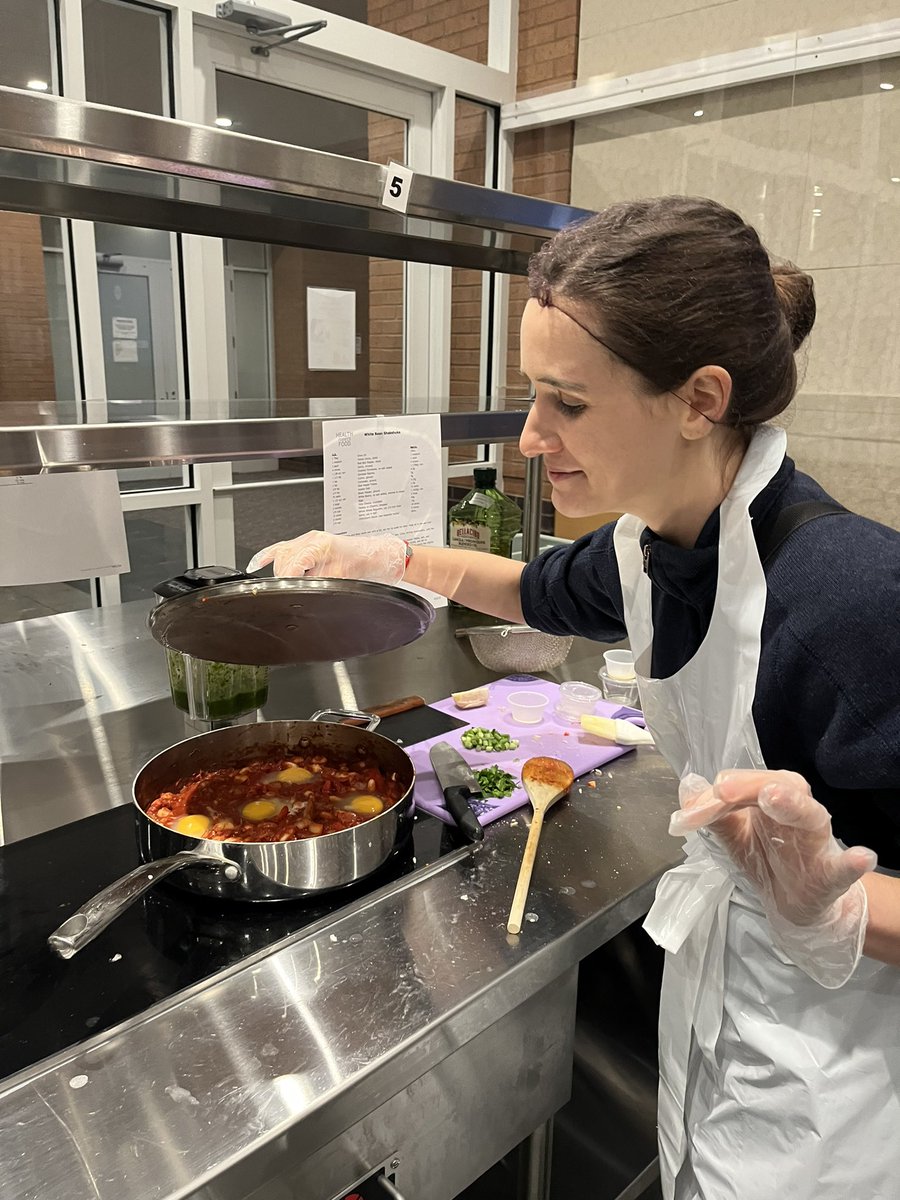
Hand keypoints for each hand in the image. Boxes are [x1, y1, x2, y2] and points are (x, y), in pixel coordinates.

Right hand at [246, 531, 407, 583]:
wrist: (375, 556)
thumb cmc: (363, 563)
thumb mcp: (342, 578)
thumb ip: (319, 583)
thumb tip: (301, 589)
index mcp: (319, 544)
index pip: (292, 564)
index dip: (287, 580)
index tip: (284, 592)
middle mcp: (311, 539)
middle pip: (283, 559)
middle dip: (283, 577)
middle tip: (290, 593)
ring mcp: (308, 540)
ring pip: (281, 554)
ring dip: (279, 570)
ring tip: (284, 585)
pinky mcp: (308, 545)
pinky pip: (281, 548)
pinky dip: (268, 556)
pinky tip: (258, 564)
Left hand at [670, 769, 876, 986]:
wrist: (792, 902)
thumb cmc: (766, 857)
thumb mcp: (734, 836)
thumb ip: (711, 815)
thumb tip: (687, 789)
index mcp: (772, 798)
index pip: (746, 782)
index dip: (717, 793)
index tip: (691, 810)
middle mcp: (797, 811)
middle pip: (779, 785)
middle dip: (749, 785)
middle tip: (723, 790)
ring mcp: (817, 841)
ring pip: (810, 816)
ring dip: (793, 805)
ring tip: (774, 798)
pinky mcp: (832, 874)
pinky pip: (845, 867)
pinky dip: (853, 862)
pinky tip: (860, 858)